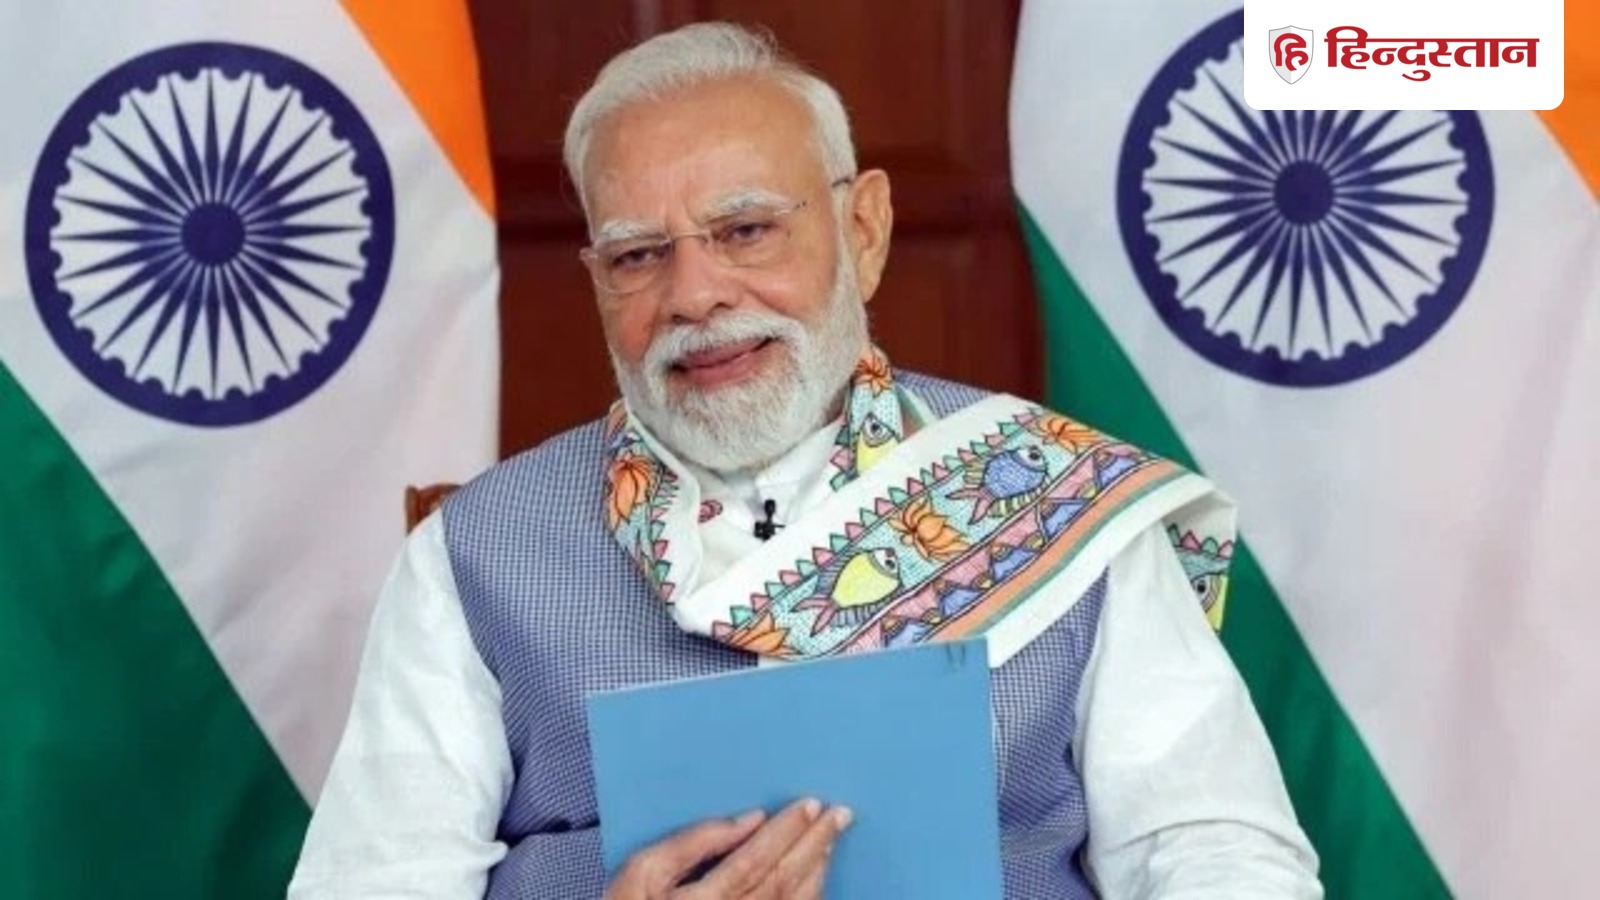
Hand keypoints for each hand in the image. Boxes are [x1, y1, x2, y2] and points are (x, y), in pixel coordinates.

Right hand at [604, 798, 852, 898]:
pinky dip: (808, 897)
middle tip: (840, 814)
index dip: (785, 832)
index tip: (810, 804)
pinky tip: (817, 876)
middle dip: (814, 844)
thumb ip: (691, 842)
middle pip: (782, 882)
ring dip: (817, 869)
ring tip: (832, 839)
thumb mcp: (641, 871)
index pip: (754, 861)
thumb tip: (746, 820)